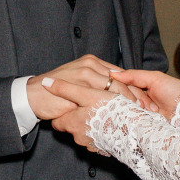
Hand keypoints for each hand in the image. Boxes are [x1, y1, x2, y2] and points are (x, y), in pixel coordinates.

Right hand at [28, 56, 148, 120]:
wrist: (31, 95)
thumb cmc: (54, 94)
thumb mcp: (79, 86)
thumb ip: (96, 87)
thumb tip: (118, 99)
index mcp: (92, 62)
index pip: (121, 75)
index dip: (135, 90)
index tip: (146, 104)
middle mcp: (90, 64)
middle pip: (122, 80)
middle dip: (136, 97)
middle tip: (148, 112)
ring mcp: (85, 72)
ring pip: (116, 87)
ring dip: (129, 102)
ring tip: (139, 116)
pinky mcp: (79, 83)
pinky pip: (102, 95)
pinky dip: (114, 106)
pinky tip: (120, 117)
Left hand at [41, 75, 121, 151]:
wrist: (132, 130)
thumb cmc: (109, 110)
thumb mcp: (86, 94)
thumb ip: (65, 88)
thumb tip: (46, 82)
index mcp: (71, 122)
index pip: (57, 121)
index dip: (63, 112)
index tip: (71, 105)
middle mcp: (77, 136)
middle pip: (72, 126)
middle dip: (79, 116)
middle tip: (90, 106)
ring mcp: (90, 144)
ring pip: (86, 132)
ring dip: (92, 124)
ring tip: (103, 113)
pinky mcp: (103, 148)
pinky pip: (98, 138)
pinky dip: (102, 131)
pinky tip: (111, 122)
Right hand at [109, 69, 179, 120]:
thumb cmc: (175, 92)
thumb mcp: (155, 78)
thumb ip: (134, 75)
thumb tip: (113, 74)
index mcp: (141, 87)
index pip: (123, 86)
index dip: (121, 87)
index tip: (120, 88)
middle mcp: (139, 100)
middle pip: (124, 98)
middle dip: (131, 99)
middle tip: (143, 103)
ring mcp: (142, 113)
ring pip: (127, 110)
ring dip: (134, 109)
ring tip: (147, 110)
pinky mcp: (144, 124)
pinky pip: (134, 121)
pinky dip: (136, 119)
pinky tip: (140, 118)